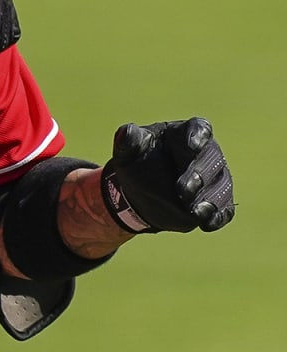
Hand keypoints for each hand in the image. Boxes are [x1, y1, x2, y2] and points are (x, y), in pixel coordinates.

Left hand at [101, 117, 235, 233]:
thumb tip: (127, 132)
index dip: (198, 135)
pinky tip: (208, 224)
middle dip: (199, 175)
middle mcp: (207, 153)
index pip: (199, 128)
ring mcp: (215, 178)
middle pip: (211, 160)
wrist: (141, 190)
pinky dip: (218, 216)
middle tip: (183, 190)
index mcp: (185, 133)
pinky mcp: (218, 201)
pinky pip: (225, 209)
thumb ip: (129, 140)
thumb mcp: (129, 150)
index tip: (192, 144)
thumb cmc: (139, 161)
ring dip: (211, 200)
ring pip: (221, 186)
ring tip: (195, 212)